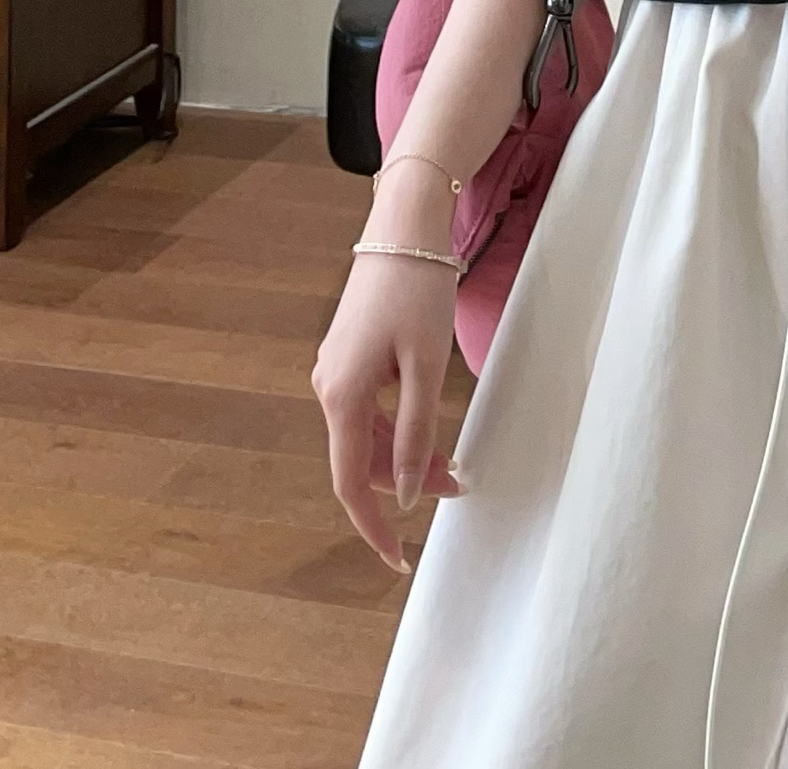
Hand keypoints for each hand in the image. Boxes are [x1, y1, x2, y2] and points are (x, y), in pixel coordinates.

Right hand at [311, 193, 465, 570]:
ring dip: (406, 456)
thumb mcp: (426, 366)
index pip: (351, 483)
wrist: (404, 227)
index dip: (372, 526)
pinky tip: (427, 429)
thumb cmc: (417, 290)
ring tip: (453, 462)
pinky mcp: (349, 355)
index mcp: (341, 395)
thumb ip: (417, 433)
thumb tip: (408, 493)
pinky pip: (369, 410)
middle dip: (406, 483)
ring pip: (367, 436)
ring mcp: (336, 370)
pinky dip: (397, 428)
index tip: (397, 559)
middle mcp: (328, 387)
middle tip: (459, 485)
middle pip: (362, 460)